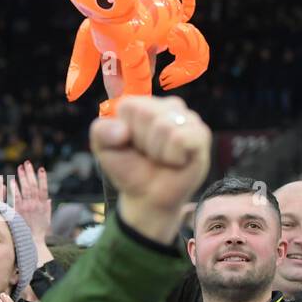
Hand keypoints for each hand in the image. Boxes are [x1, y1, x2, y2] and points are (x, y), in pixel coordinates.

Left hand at [9, 161, 51, 243]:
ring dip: (23, 178)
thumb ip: (47, 207)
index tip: (40, 168)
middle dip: (30, 174)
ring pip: (25, 189)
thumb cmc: (40, 231)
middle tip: (27, 163)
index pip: (43, 188)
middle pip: (33, 185)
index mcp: (43, 205)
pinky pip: (16, 198)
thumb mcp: (47, 218)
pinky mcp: (19, 211)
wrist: (32, 240)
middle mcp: (36, 204)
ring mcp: (27, 207)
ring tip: (20, 168)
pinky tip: (11, 181)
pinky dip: (14, 189)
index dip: (42, 178)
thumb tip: (48, 199)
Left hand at [90, 96, 210, 245]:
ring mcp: (187, 118)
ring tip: (161, 158)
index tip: (130, 144)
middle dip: (142, 142)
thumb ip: (101, 131)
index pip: (128, 106)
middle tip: (147, 154)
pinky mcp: (201, 135)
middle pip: (147, 114)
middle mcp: (167, 105)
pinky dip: (173, 156)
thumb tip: (123, 130)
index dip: (124, 132)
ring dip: (157, 152)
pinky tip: (176, 160)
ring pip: (164, 126)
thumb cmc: (130, 169)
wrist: (148, 197)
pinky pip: (181, 139)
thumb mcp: (104, 149)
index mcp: (142, 104)